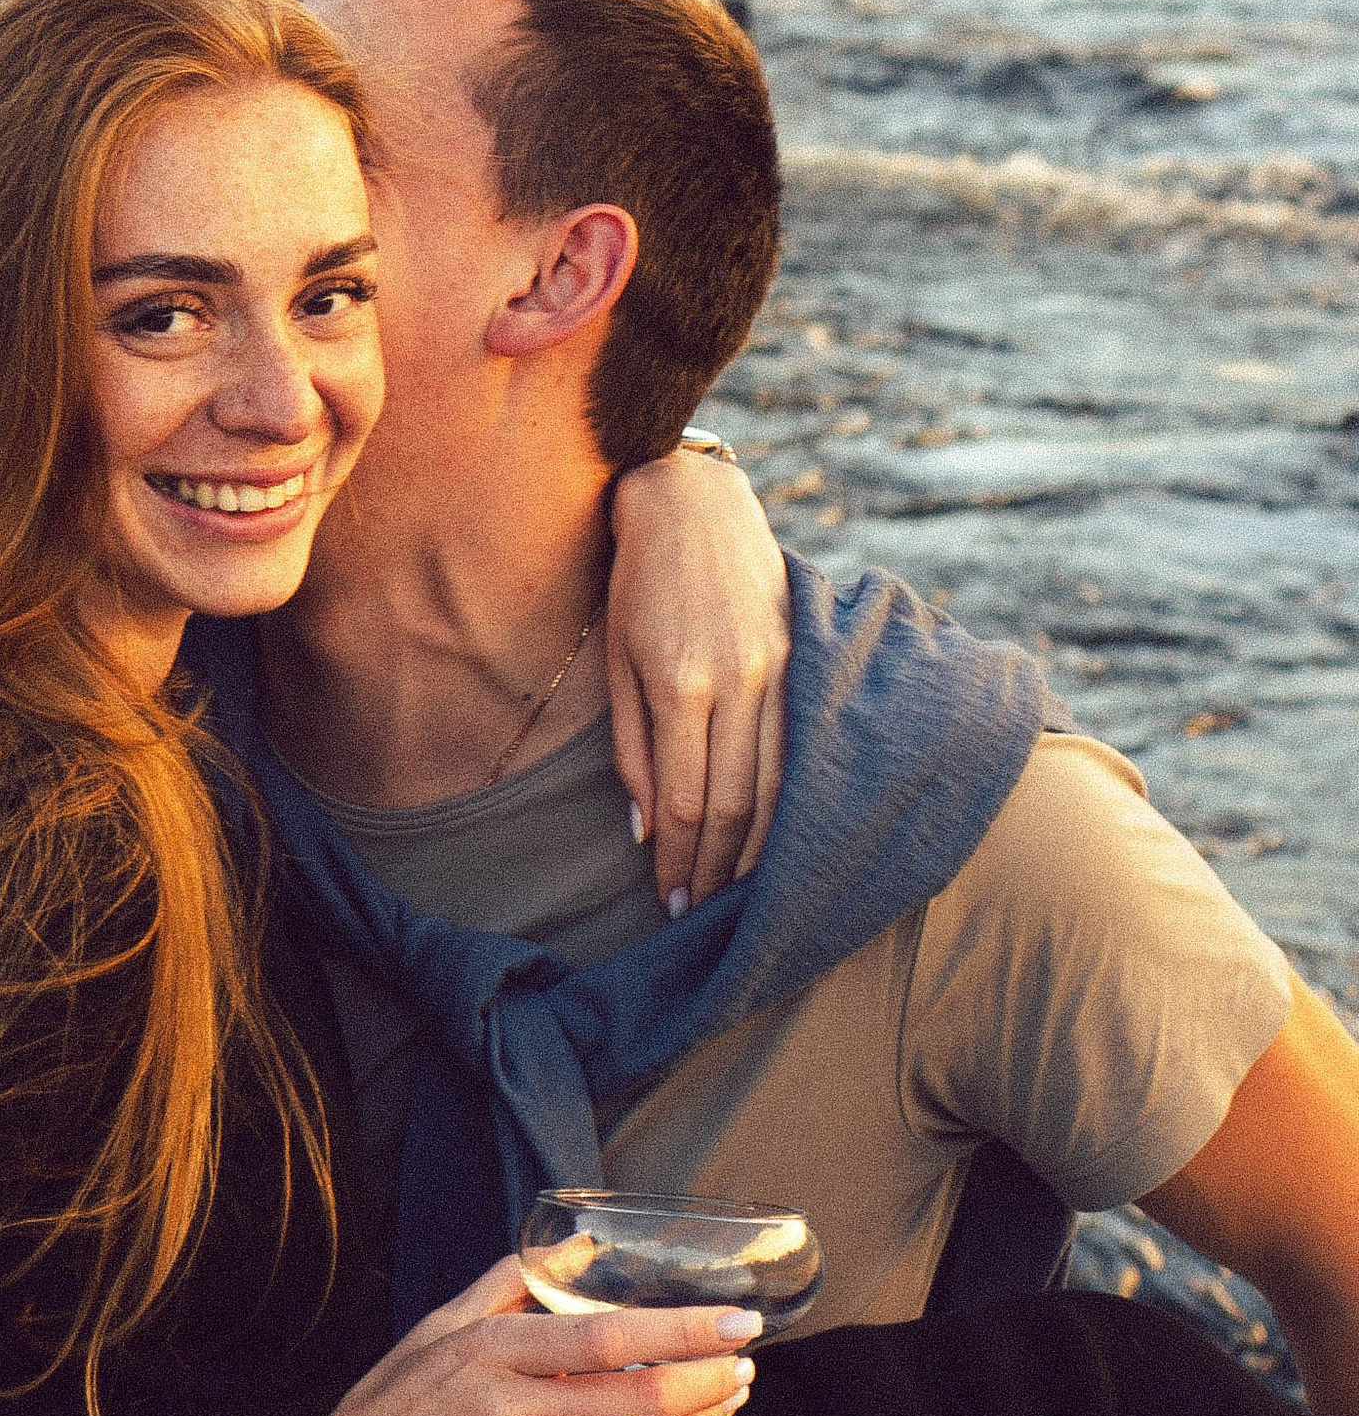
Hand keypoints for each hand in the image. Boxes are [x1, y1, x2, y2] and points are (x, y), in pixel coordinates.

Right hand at [272, 1257, 764, 1415]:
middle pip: (637, 1398)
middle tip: (743, 1361)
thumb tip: (573, 1249)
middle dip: (707, 1377)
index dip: (682, 1329)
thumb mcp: (434, 1330)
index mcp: (491, 1354)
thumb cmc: (382, 1414)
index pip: (608, 1336)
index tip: (736, 1319)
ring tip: (734, 1401)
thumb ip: (506, 1284)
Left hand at [606, 447, 789, 911]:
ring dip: (758, 848)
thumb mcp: (617, 662)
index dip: (682, 860)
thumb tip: (648, 831)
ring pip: (778, 785)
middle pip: (738, 804)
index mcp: (681, 683)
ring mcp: (776, 670)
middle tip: (702, 912)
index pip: (688, 801)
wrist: (693, 504)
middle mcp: (738, 681)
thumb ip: (632, 750)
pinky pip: (799, 749)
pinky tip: (776, 835)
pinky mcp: (799, 659)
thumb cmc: (635, 584)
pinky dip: (788, 802)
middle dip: (719, 868)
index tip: (671, 901)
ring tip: (736, 889)